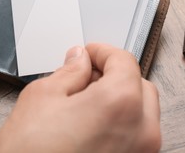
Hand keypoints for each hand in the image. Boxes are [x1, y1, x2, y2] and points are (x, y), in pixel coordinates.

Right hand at [0, 43, 160, 152]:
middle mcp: (141, 131)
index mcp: (120, 104)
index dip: (102, 51)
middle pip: (139, 84)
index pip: (124, 61)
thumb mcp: (42, 96)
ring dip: (118, 98)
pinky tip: (90, 122)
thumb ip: (69, 72)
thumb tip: (79, 60)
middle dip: (113, 74)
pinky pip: (135, 134)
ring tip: (84, 100)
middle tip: (85, 74)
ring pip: (141, 111)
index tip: (88, 53)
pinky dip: (120, 120)